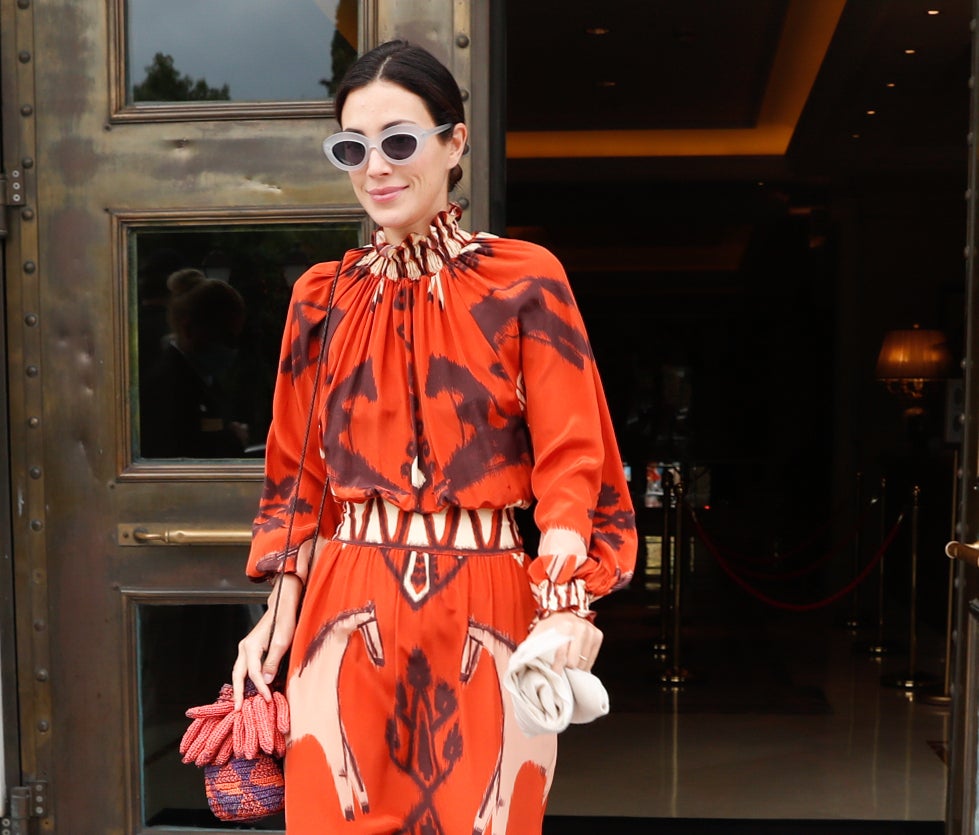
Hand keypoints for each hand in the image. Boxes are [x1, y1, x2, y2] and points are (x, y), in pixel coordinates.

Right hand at [231, 573, 302, 708]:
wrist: (284, 607)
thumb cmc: (284, 621)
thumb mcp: (282, 642)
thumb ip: (272, 662)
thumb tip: (265, 681)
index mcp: (251, 646)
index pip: (253, 673)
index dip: (260, 688)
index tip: (267, 699)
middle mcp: (244, 647)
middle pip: (238, 674)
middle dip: (238, 692)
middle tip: (238, 709)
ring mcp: (246, 648)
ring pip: (239, 671)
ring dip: (240, 687)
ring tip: (241, 702)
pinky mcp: (251, 649)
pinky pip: (245, 667)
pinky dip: (245, 679)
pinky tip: (249, 688)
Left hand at [530, 611, 602, 673]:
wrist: (563, 611)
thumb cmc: (549, 626)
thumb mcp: (538, 634)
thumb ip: (533, 649)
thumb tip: (523, 666)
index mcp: (564, 626)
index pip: (561, 655)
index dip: (555, 669)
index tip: (553, 677)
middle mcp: (579, 627)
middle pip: (573, 662)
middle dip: (565, 668)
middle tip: (559, 669)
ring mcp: (590, 631)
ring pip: (583, 663)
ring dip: (574, 667)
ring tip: (566, 664)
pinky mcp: (598, 635)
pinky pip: (590, 660)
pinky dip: (583, 664)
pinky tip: (575, 659)